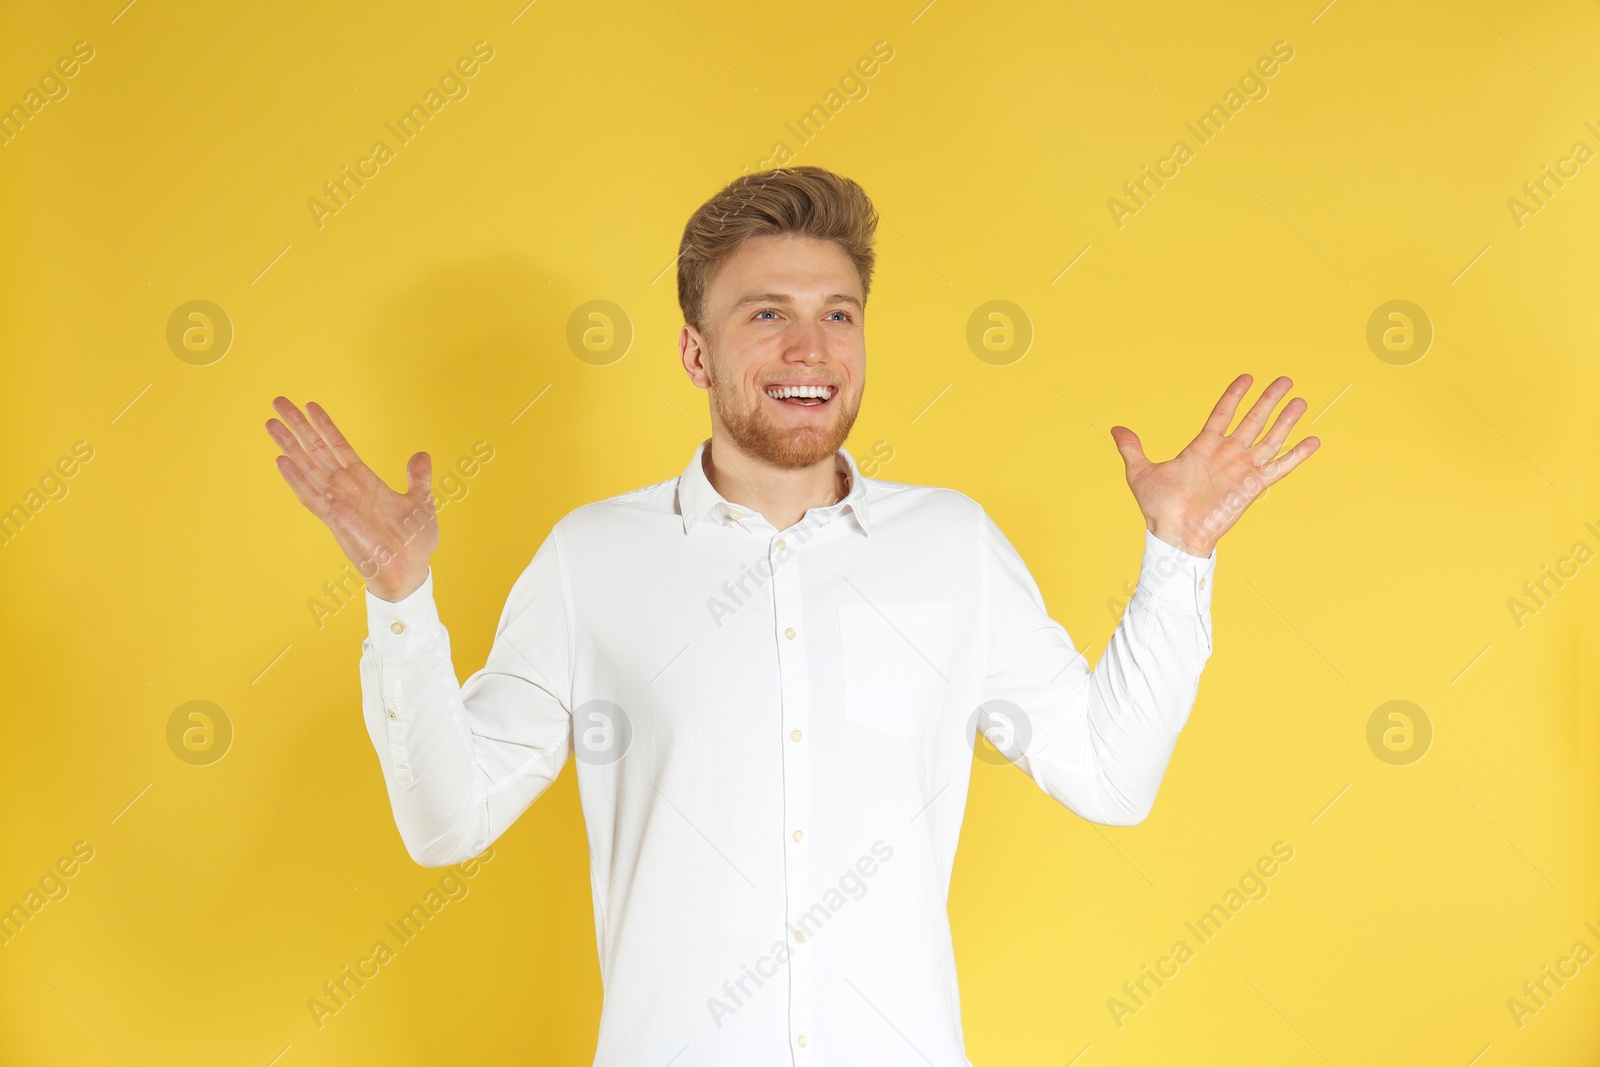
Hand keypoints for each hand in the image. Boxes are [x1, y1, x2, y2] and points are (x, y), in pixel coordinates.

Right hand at [265, 397, 436, 601]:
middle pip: (317, 452)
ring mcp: (339, 504)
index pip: (340, 447)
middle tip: (278, 402)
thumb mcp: (420, 501)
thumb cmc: (413, 542)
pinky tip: (281, 461)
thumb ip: (417, 477)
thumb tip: (421, 455)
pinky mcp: (336, 521)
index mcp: (365, 483)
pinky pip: (312, 497)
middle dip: (298, 427)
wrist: (411, 570)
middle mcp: (347, 490)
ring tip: (270, 424)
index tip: (309, 405)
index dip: (325, 426)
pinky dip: (297, 480)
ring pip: (308, 469)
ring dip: (289, 446)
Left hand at [1110, 374, 1319, 556]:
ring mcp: (1241, 469)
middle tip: (1284, 379)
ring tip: (1300, 400)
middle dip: (1268, 400)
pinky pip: (1279, 467)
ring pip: (1269, 438)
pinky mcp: (1252, 486)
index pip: (1223, 414)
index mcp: (1203, 447)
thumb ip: (1132, 449)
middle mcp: (1226, 455)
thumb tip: (1116, 429)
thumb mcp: (1141, 473)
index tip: (1247, 377)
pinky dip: (1296, 455)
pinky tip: (1313, 441)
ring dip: (1285, 420)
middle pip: (1253, 420)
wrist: (1174, 535)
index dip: (1234, 396)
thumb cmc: (1159, 509)